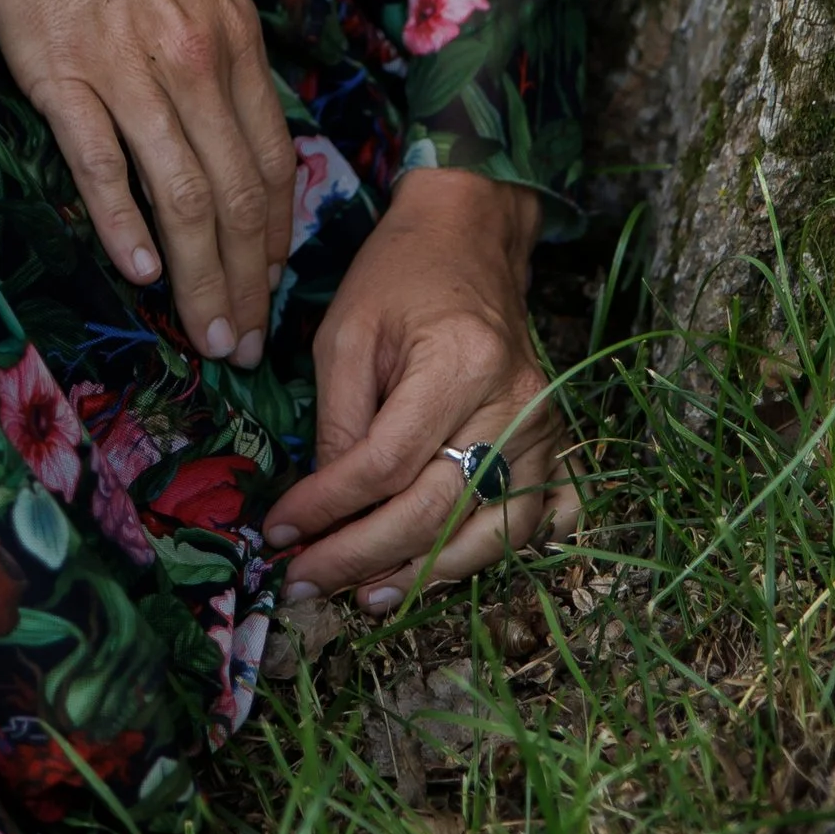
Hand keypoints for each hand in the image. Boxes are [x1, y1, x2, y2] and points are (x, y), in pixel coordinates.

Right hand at [0, 0, 294, 367]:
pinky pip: (102, 168)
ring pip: (178, 198)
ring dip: (196, 277)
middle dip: (244, 282)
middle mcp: (194, 64)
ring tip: (202, 332)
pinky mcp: (62, 77)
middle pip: (233, 198)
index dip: (273, 236)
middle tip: (242, 343)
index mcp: (234, 39)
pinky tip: (135, 270)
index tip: (269, 284)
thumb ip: (226, 48)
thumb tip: (240, 116)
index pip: (271, 164)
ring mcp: (128, 73)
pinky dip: (122, 226)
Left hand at [263, 165, 570, 605]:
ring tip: (362, 597)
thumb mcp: (347, 333)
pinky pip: (529, 523)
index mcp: (460, 362)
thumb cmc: (399, 276)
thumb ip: (339, 419)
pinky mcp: (554, 443)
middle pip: (436, 509)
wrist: (471, 235)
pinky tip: (437, 574)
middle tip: (303, 582)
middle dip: (362, 557)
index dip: (328, 508)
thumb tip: (322, 504)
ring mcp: (546, 428)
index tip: (280, 533)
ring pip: (489, 533)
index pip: (386, 465)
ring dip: (422, 575)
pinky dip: (483, 557)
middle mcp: (516, 403)